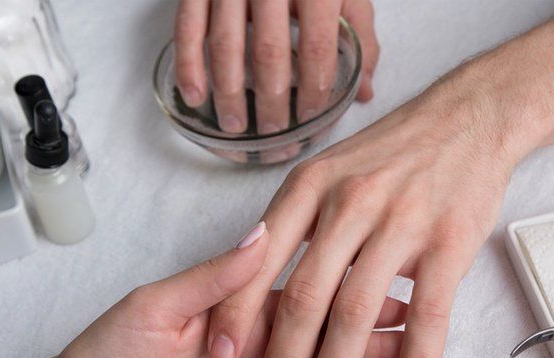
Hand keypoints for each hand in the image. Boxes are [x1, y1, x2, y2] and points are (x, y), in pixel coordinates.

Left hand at [54, 222, 405, 357]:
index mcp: (241, 306)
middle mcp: (258, 343)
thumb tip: (259, 236)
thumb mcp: (157, 305)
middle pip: (326, 338)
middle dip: (372, 335)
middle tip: (412, 332)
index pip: (308, 294)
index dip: (350, 290)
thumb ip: (214, 279)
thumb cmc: (108, 351)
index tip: (389, 281)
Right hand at [173, 0, 379, 132]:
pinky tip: (194, 95)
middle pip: (269, 52)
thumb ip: (360, 38)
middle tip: (273, 133)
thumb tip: (365, 90)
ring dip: (228, 92)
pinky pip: (188, 27)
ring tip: (234, 125)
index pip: (316, 48)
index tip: (309, 118)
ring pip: (225, 44)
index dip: (313, 90)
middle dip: (270, 101)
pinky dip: (188, 64)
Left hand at [204, 59, 530, 357]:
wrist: (469, 117)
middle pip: (305, 296)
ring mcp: (399, 223)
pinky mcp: (447, 243)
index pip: (259, 258)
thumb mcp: (329, 167)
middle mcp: (348, 204)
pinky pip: (428, 316)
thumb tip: (251, 265)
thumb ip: (292, 217)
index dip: (238, 310)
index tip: (220, 353)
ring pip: (357, 312)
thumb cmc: (395, 151)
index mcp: (310, 187)